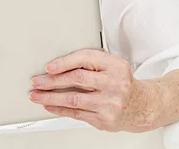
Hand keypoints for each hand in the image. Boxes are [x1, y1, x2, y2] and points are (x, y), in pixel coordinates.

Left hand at [29, 49, 157, 132]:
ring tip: (37, 95)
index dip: (64, 63)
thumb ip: (90, 62)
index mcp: (115, 65)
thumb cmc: (121, 82)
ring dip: (51, 98)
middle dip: (52, 81)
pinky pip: (77, 114)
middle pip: (77, 79)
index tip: (49, 67)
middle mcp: (114, 84)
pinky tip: (50, 106)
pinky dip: (60, 110)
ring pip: (74, 99)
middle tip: (37, 81)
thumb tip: (59, 65)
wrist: (142, 105)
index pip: (85, 59)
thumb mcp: (112, 65)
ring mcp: (110, 103)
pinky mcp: (105, 119)